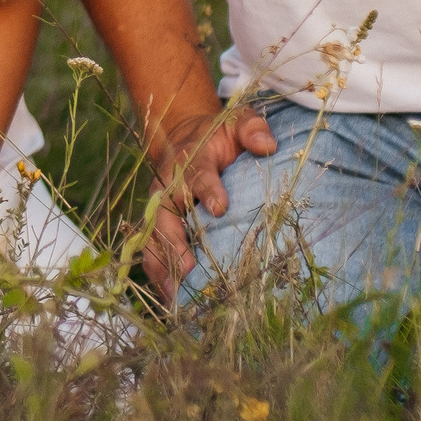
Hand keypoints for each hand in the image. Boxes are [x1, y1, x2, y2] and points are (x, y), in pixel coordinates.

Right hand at [145, 104, 277, 300]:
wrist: (187, 136)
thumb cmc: (221, 134)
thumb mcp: (240, 121)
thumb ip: (253, 129)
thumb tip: (268, 145)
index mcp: (191, 158)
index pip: (197, 173)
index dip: (207, 189)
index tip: (219, 207)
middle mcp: (169, 184)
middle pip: (165, 213)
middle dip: (172, 240)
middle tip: (186, 266)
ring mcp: (161, 206)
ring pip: (153, 236)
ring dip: (160, 264)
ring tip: (172, 294)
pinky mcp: (160, 224)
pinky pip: (153, 249)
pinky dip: (158, 273)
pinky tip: (169, 299)